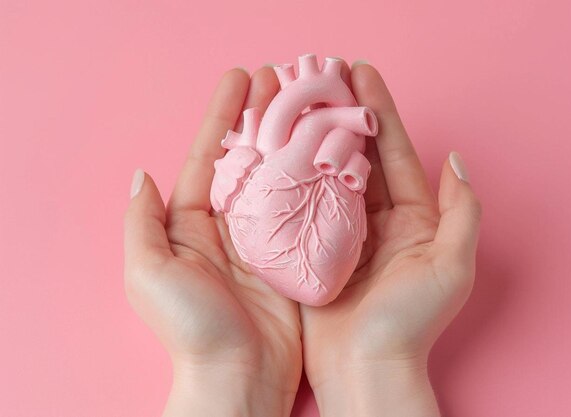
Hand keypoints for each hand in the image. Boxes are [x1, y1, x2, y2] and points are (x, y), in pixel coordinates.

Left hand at [124, 67, 301, 416]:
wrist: (238, 378)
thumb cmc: (192, 330)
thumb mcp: (148, 274)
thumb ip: (142, 223)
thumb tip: (142, 174)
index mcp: (192, 224)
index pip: (208, 156)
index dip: (222, 115)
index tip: (240, 79)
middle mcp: (229, 224)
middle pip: (247, 157)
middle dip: (261, 116)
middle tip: (280, 79)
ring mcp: (265, 237)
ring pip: (280, 175)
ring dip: (291, 137)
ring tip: (309, 101)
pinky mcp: (295, 253)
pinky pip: (307, 206)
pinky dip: (317, 176)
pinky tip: (330, 148)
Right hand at [300, 62, 481, 415]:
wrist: (365, 369)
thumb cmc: (411, 324)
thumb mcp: (452, 267)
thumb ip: (461, 212)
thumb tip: (457, 161)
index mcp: (412, 218)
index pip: (395, 153)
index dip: (380, 112)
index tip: (362, 74)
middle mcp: (377, 219)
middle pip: (359, 155)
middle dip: (343, 114)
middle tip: (325, 74)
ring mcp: (342, 230)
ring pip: (327, 172)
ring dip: (315, 135)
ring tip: (299, 98)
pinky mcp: (312, 245)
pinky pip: (303, 201)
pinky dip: (292, 172)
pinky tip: (278, 144)